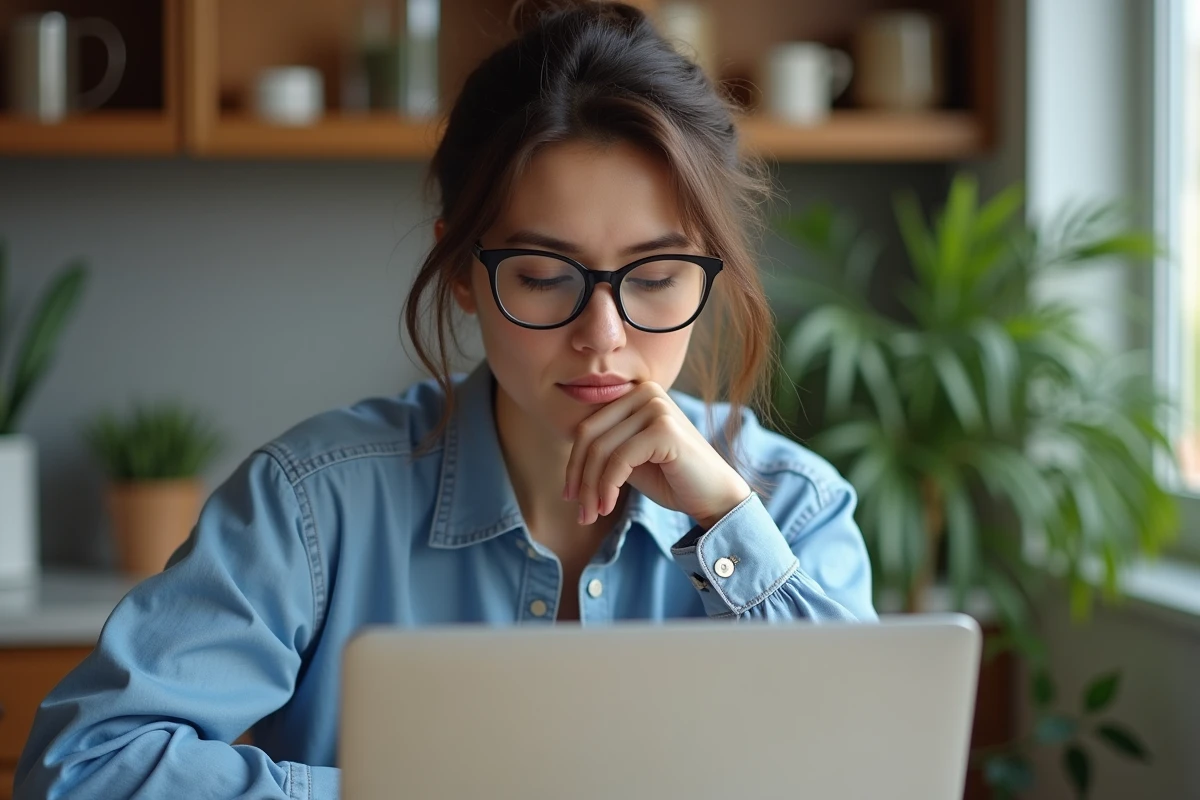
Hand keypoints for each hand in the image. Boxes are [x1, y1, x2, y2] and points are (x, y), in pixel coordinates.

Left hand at [563, 382, 751, 528]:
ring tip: (591, 514)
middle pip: (590, 435)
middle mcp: (646, 392)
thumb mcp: (628, 458)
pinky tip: (608, 506)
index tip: (571, 495)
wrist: (714, 496)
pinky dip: (608, 487)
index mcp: (635, 395)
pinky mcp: (664, 428)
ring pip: (602, 450)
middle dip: (579, 477)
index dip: (574, 463)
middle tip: (580, 511)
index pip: (588, 426)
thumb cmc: (671, 478)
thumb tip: (566, 455)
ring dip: (592, 489)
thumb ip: (603, 448)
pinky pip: (619, 459)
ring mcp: (657, 407)